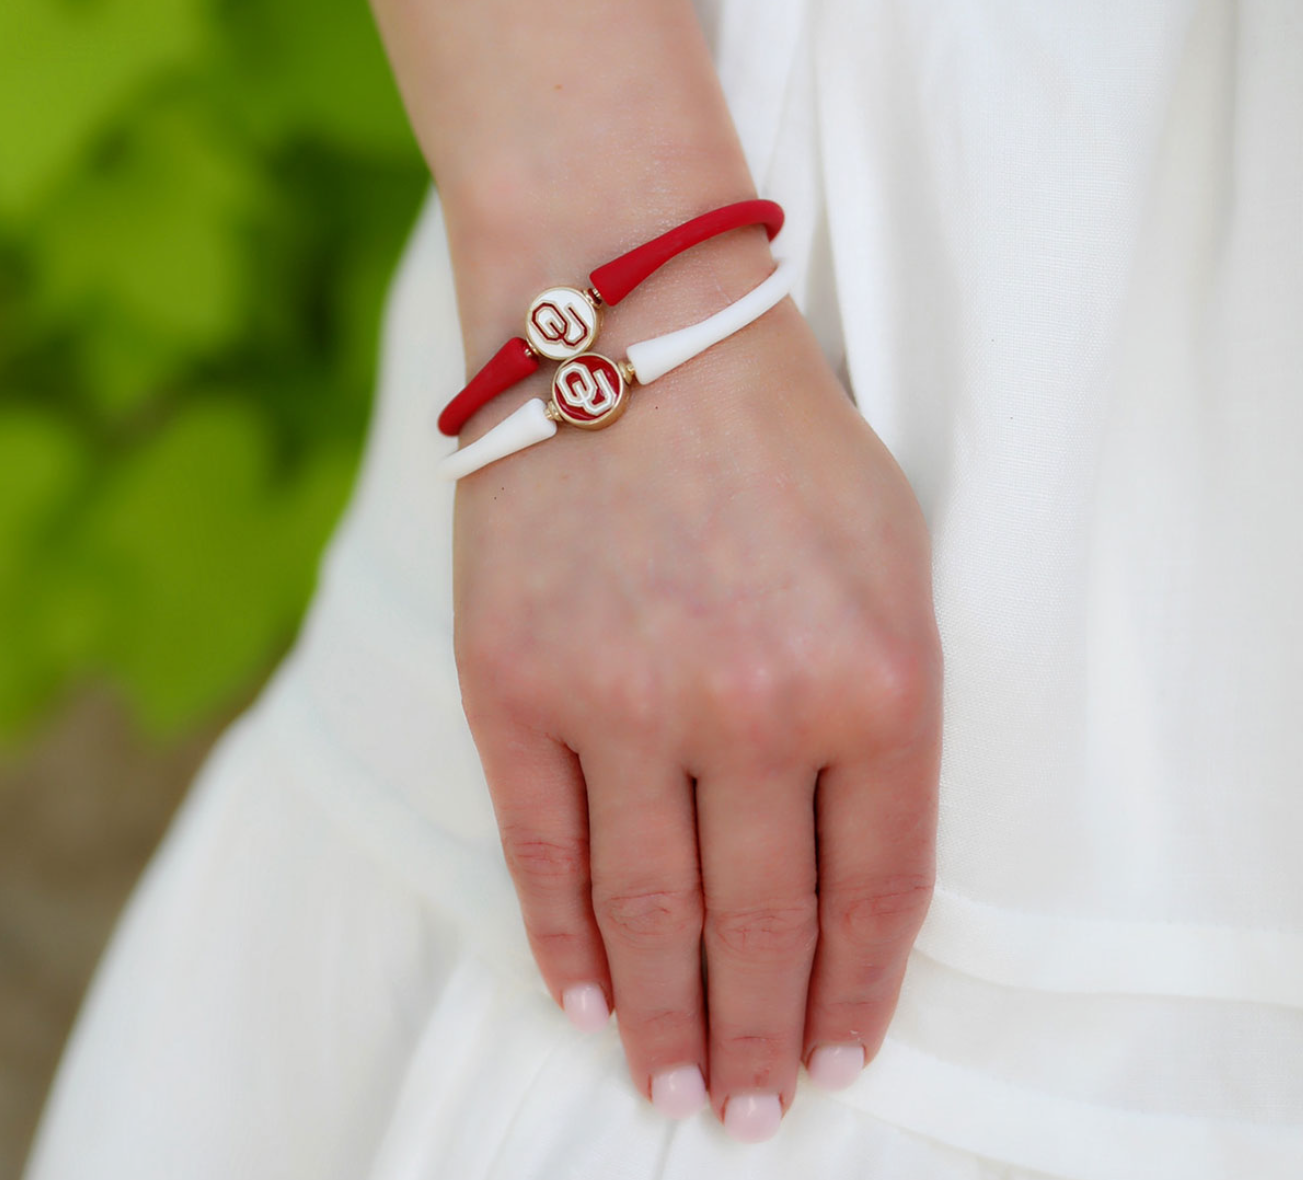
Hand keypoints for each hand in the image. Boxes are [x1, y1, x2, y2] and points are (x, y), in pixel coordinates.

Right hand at [451, 267, 941, 1140]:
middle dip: (757, 1036)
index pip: (876, 890)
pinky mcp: (512, 685)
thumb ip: (889, 711)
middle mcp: (755, 709)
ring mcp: (622, 701)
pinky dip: (563, 940)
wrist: (631, 327)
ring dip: (662, 1016)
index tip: (837, 1055)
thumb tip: (845, 865)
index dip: (855, 992)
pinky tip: (582, 996)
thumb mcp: (893, 561)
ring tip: (669, 1085)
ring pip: (649, 913)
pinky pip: (541, 853)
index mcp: (879, 681)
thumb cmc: (778, 438)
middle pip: (760, 927)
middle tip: (745, 1109)